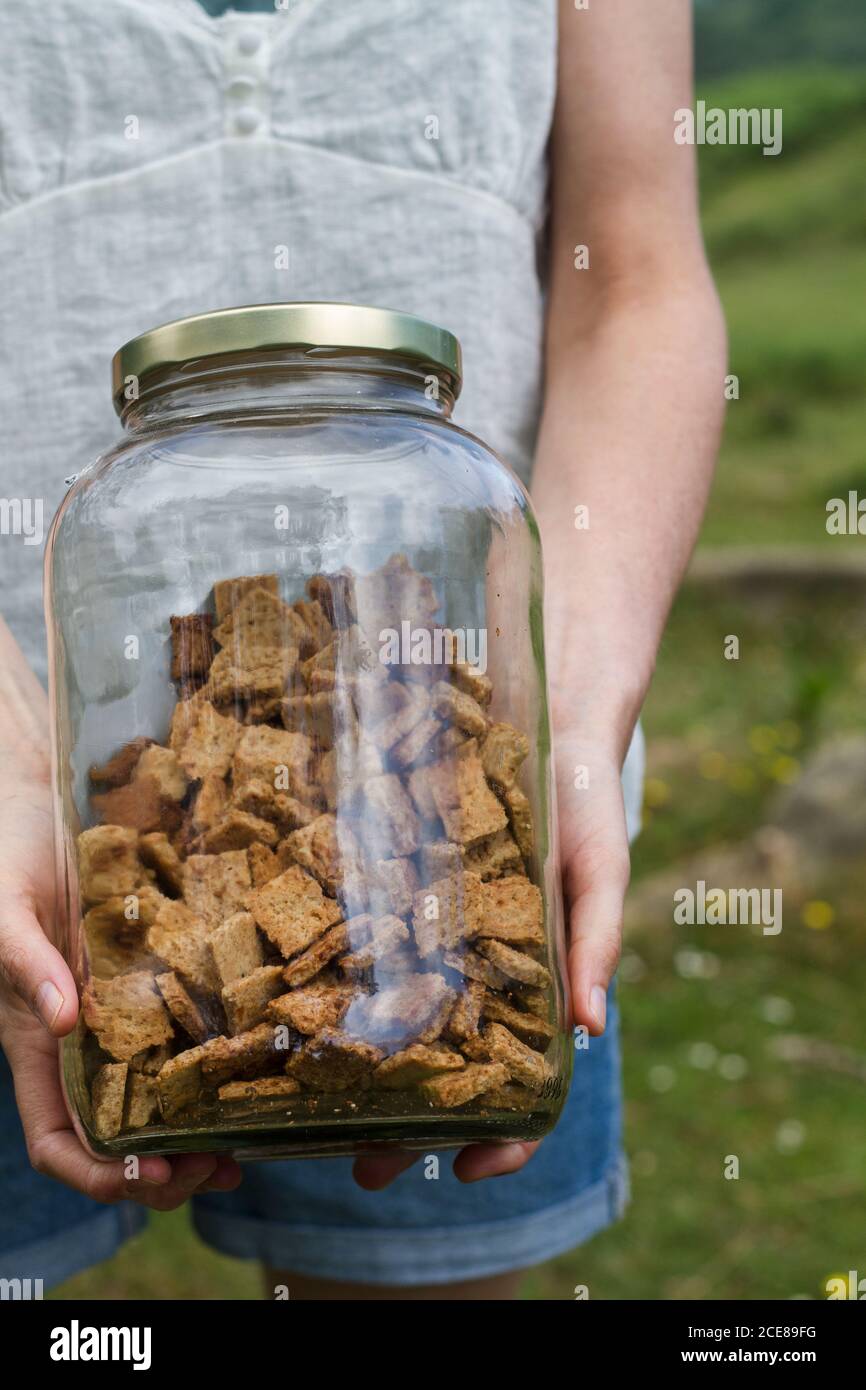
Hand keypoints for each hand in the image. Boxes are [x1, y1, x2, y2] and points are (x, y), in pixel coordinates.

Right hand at [0, 767, 241, 1207]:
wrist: (34, 805)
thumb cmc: (8, 858)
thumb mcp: (6, 910)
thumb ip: (27, 963)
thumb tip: (63, 1020)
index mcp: (38, 1043)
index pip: (56, 1139)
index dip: (96, 1174)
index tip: (149, 1176)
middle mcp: (81, 1042)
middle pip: (115, 1139)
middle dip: (160, 1171)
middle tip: (220, 1167)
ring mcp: (119, 1015)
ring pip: (154, 1102)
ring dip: (194, 1136)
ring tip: (243, 1144)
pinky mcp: (151, 981)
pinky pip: (182, 1038)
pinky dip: (212, 1070)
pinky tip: (252, 1072)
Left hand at [352, 718, 630, 1190]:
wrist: (545, 724)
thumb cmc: (583, 805)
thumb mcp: (600, 866)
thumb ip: (596, 939)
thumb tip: (592, 1025)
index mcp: (534, 989)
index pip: (526, 1087)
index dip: (504, 1140)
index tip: (468, 1172)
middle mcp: (477, 978)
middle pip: (443, 1076)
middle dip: (407, 1132)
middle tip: (361, 1169)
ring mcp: (433, 942)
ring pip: (395, 1029)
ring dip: (362, 1079)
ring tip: (311, 1113)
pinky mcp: (395, 898)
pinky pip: (364, 951)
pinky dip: (337, 987)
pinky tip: (294, 1007)